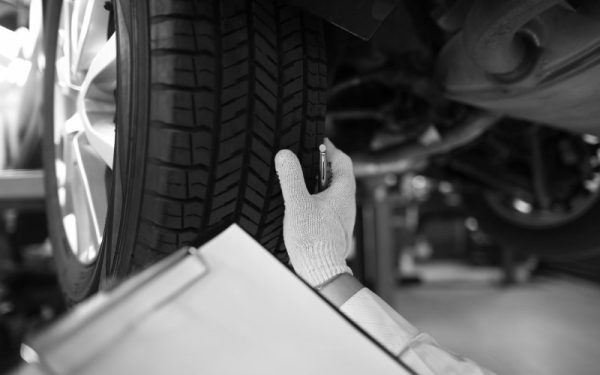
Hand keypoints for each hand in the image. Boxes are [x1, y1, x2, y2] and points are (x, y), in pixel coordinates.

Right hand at [275, 138, 355, 286]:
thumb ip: (290, 177)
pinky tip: (299, 206)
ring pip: (330, 192)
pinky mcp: (333, 228)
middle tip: (302, 161)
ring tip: (296, 182)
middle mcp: (346, 203)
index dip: (330, 149)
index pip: (342, 160)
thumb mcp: (297, 203)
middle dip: (319, 166)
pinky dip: (314, 200)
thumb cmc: (314, 240)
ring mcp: (341, 216)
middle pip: (336, 175)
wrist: (321, 272)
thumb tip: (285, 155)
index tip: (317, 143)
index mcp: (344, 191)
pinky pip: (326, 206)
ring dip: (315, 184)